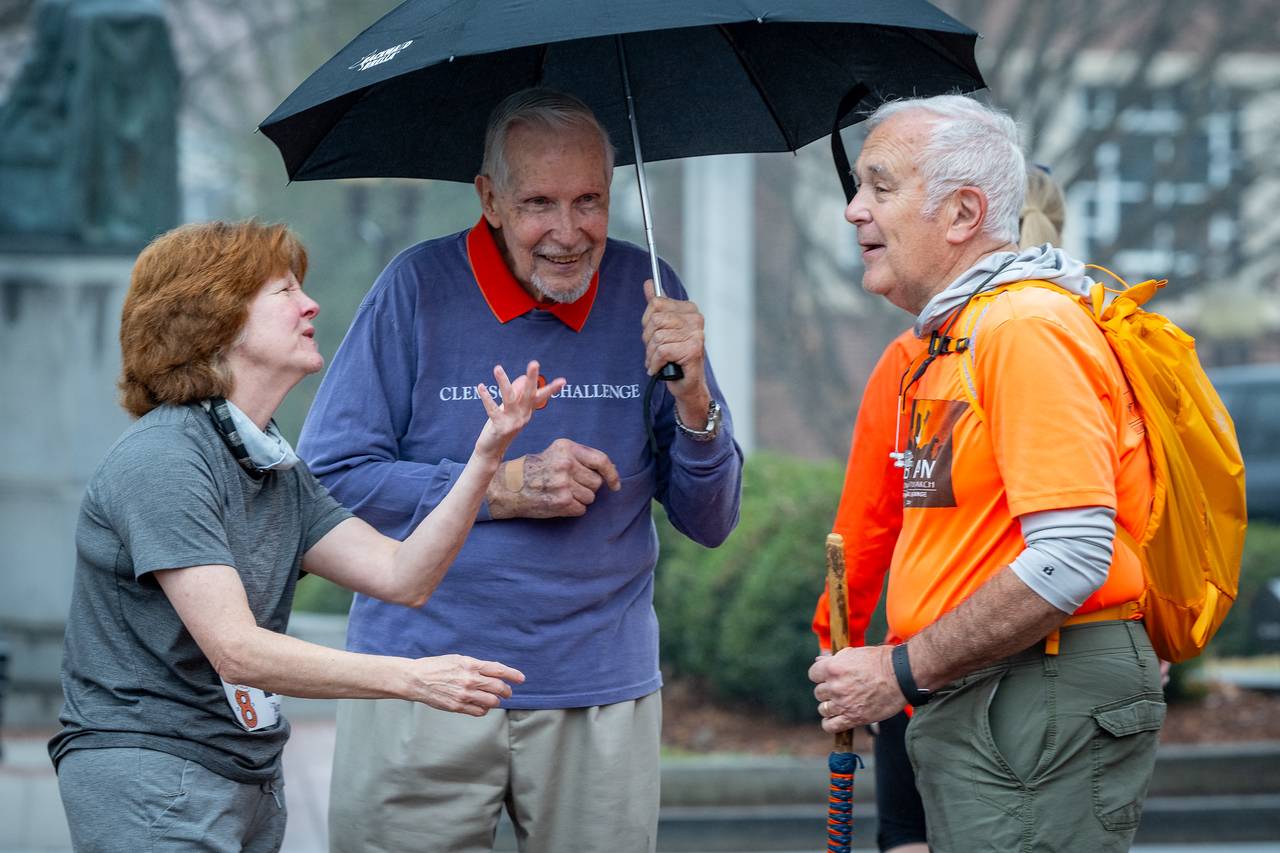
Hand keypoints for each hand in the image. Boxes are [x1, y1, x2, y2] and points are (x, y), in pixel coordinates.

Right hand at [404, 655, 524, 716]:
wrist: (417, 679)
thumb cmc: (437, 667)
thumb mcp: (458, 659)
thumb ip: (476, 666)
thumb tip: (494, 671)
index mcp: (471, 664)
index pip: (499, 669)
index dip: (513, 674)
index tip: (521, 679)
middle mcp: (470, 679)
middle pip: (499, 687)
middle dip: (506, 691)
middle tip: (507, 692)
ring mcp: (465, 694)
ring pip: (492, 701)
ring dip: (496, 701)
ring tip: (494, 700)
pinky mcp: (458, 706)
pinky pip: (480, 712)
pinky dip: (484, 710)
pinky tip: (482, 707)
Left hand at [475, 361, 563, 462]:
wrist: (492, 451)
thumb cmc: (501, 427)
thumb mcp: (511, 410)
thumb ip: (517, 394)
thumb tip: (522, 377)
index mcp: (527, 411)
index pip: (541, 397)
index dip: (552, 389)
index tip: (563, 381)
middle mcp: (523, 416)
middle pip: (529, 394)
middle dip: (531, 379)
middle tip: (534, 363)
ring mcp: (512, 422)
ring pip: (509, 398)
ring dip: (503, 382)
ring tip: (498, 368)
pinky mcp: (500, 427)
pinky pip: (493, 410)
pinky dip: (487, 398)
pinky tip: (481, 387)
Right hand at [487, 437, 621, 518]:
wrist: (509, 488)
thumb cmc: (534, 469)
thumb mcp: (556, 453)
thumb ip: (581, 458)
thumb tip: (611, 470)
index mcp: (566, 448)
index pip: (601, 460)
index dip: (612, 474)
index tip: (615, 484)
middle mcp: (566, 464)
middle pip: (596, 482)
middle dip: (587, 487)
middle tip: (569, 485)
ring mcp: (564, 484)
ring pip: (590, 498)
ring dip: (580, 499)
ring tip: (561, 493)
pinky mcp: (562, 502)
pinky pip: (581, 509)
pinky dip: (573, 509)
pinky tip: (558, 502)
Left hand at [641, 279, 710, 424]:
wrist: (687, 385)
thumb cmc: (674, 357)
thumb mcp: (662, 329)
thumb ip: (657, 306)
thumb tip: (649, 284)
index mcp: (688, 309)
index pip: (655, 303)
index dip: (647, 323)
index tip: (654, 335)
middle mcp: (695, 318)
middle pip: (654, 320)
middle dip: (648, 340)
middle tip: (655, 351)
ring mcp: (696, 333)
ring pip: (657, 337)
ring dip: (651, 354)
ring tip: (658, 361)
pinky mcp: (693, 349)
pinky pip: (662, 351)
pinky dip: (655, 363)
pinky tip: (660, 368)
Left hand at [809, 645, 904, 732]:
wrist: (902, 676)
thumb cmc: (881, 661)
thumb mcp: (854, 653)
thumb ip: (834, 659)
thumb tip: (818, 662)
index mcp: (833, 667)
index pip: (813, 674)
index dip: (820, 676)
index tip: (827, 678)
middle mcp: (835, 686)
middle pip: (819, 693)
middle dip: (827, 691)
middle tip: (840, 690)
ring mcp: (844, 703)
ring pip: (823, 709)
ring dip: (830, 707)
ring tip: (840, 704)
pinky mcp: (854, 718)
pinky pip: (832, 726)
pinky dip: (829, 724)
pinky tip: (833, 720)